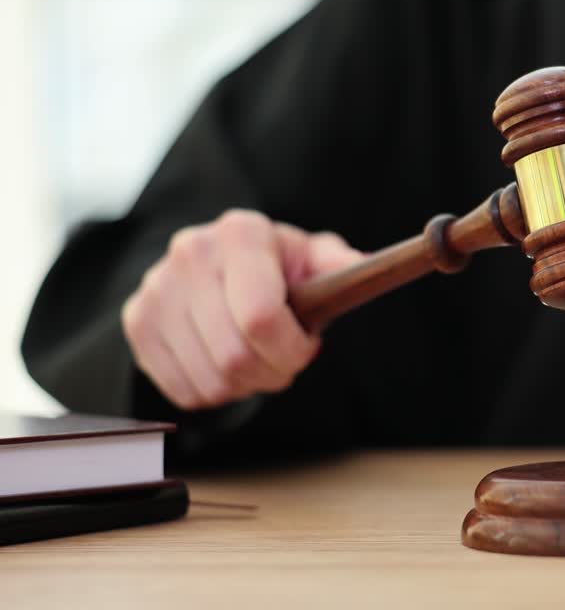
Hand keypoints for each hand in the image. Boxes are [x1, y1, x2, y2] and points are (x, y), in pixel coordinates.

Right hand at [122, 210, 363, 409]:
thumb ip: (340, 266)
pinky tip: (226, 365)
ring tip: (257, 361)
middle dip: (273, 372)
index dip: (291, 348)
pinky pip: (182, 390)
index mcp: (240, 233)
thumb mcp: (313, 258)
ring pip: (210, 379)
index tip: (307, 346)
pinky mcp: (137, 321)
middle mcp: (190, 253)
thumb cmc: (278, 267)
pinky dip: (214, 392)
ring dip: (245, 385)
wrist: (217, 266)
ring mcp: (156, 288)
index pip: (260, 317)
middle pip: (235, 355)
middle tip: (286, 363)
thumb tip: (366, 267)